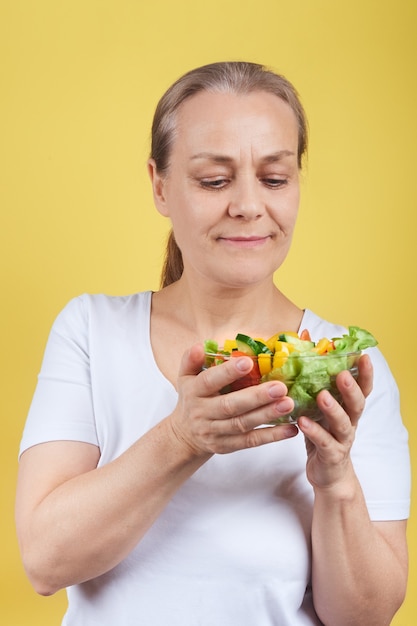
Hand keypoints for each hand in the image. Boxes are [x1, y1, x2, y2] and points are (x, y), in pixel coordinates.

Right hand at [167, 343, 298, 456]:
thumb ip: (191, 360)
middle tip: (280, 387)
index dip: (228, 372)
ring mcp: (215, 432)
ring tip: (288, 404)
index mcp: (194, 392)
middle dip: (256, 397)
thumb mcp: (185, 377)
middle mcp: (203, 413)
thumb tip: (201, 346)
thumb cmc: (192, 399)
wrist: (184, 436)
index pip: (210, 381)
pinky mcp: (227, 446)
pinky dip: (271, 436)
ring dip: (267, 415)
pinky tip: (290, 429)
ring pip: (242, 424)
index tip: (248, 362)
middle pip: (230, 406)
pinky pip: (250, 441)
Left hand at [297, 354, 373, 490]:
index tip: (364, 357)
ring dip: (333, 409)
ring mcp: (342, 441)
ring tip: (322, 396)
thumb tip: (302, 359)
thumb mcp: (320, 412)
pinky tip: (302, 422)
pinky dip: (314, 431)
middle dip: (351, 389)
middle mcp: (350, 424)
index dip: (365, 374)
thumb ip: (315, 391)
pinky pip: (324, 443)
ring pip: (343, 424)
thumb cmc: (323, 437)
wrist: (329, 476)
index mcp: (349, 411)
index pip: (362, 390)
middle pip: (357, 405)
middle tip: (343, 374)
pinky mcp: (331, 456)